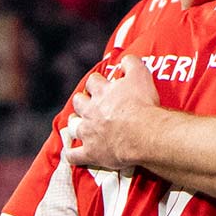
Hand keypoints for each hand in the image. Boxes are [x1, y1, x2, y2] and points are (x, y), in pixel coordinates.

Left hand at [65, 55, 159, 170]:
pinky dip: (71, 154)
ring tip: (78, 125)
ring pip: (74, 127)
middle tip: (88, 103)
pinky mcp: (91, 153)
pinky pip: (74, 155)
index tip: (102, 83)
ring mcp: (89, 133)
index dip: (97, 82)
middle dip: (82, 101)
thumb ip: (131, 64)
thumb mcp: (141, 76)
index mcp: (102, 93)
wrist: (144, 133)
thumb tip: (125, 60)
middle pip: (79, 102)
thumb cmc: (143, 105)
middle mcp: (91, 111)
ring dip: (75, 124)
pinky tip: (71, 153)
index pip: (94, 82)